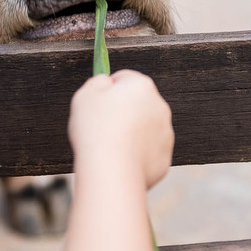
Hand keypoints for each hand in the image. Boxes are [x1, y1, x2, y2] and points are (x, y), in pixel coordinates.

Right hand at [68, 70, 173, 188]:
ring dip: (130, 133)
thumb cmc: (96, 131)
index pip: (124, 79)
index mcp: (141, 86)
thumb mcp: (85, 96)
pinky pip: (148, 151)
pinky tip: (120, 160)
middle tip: (101, 127)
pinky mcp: (164, 158)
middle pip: (137, 104)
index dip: (107, 91)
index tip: (97, 105)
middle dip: (122, 112)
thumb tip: (106, 82)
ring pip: (144, 128)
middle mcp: (159, 107)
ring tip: (110, 146)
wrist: (112, 171)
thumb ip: (97, 82)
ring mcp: (165, 134)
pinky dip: (136, 154)